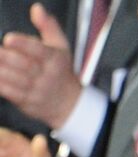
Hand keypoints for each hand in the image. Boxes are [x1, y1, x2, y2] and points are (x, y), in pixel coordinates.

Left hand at [0, 4, 81, 127]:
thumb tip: (37, 9)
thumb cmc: (60, 71)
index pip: (38, 51)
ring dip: (1, 71)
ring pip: (17, 81)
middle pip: (25, 66)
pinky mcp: (28, 103)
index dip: (22, 44)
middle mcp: (46, 76)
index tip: (8, 39)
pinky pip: (12, 94)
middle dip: (6, 57)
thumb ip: (48, 26)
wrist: (69, 105)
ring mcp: (37, 92)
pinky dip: (1, 85)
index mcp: (54, 60)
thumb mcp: (61, 47)